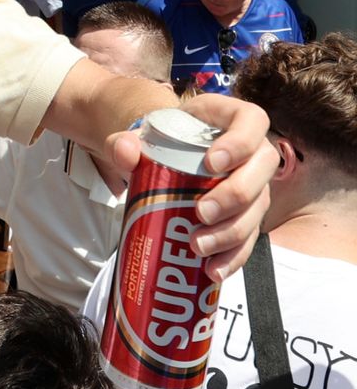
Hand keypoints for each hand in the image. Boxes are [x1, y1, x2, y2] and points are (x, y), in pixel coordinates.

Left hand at [107, 93, 274, 281]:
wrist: (165, 158)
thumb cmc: (161, 141)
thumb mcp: (141, 136)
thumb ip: (125, 142)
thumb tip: (125, 151)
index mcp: (231, 118)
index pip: (251, 121)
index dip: (240, 142)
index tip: (212, 163)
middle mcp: (253, 150)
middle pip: (262, 169)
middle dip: (235, 195)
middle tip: (201, 212)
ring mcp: (254, 184)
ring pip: (258, 208)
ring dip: (232, 232)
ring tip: (198, 246)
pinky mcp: (247, 215)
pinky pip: (250, 237)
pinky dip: (233, 255)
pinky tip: (214, 269)